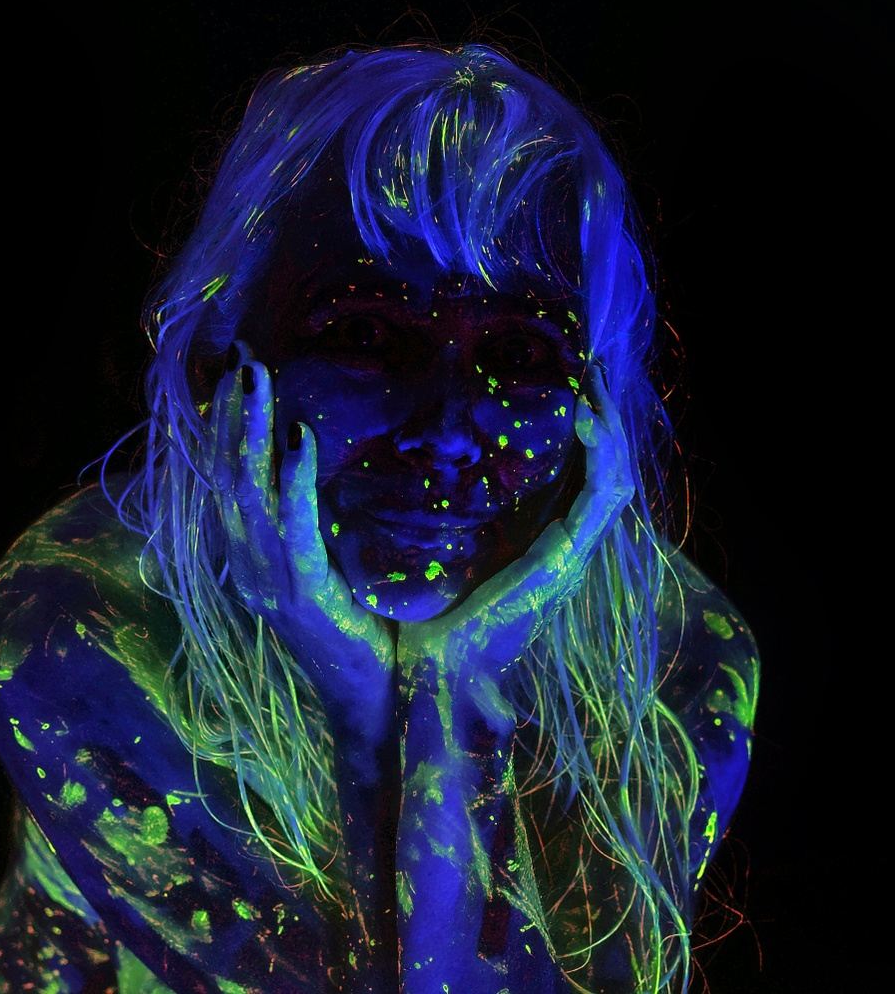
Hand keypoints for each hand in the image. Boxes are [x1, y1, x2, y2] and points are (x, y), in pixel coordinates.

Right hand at [201, 340, 396, 739]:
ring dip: (248, 431)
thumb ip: (302, 533)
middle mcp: (246, 569)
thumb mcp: (319, 575)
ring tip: (253, 377)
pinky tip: (298, 435)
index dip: (222, 431)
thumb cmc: (353, 635)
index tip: (232, 380)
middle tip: (240, 360)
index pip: (223, 485)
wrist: (367, 706)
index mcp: (247, 564)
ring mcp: (269, 584)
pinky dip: (293, 478)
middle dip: (229, 417)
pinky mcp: (303, 594)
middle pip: (225, 479)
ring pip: (246, 494)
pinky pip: (293, 526)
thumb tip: (303, 475)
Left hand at [397, 361, 634, 720]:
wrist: (438, 671)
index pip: (585, 477)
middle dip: (604, 417)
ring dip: (609, 427)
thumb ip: (451, 515)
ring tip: (590, 381)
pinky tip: (584, 418)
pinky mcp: (564, 559)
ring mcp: (571, 554)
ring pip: (614, 479)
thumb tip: (425, 469)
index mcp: (545, 543)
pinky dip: (600, 455)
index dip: (588, 432)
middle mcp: (567, 546)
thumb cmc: (433, 617)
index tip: (571, 384)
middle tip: (587, 367)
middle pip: (607, 471)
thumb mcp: (447, 550)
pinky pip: (600, 498)